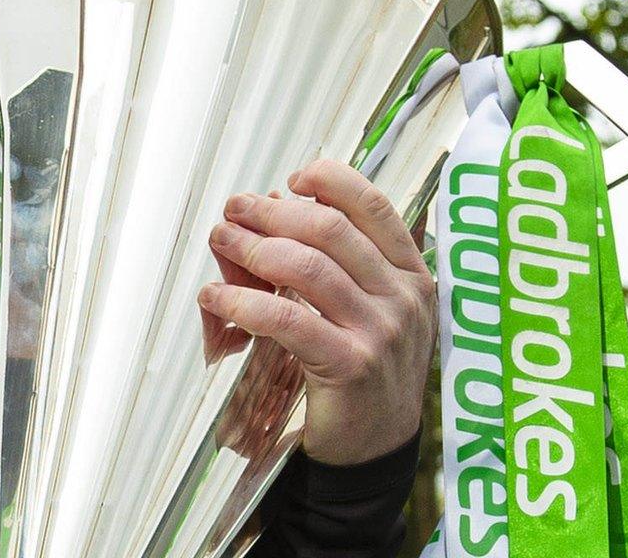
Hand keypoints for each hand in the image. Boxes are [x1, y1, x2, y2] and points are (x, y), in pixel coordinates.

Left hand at [196, 160, 435, 465]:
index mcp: (411, 274)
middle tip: (233, 213)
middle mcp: (403, 298)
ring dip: (250, 248)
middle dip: (270, 213)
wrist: (375, 446)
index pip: (374, 206)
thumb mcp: (365, 309)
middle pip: (328, 229)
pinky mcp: (351, 365)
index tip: (290, 180)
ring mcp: (381, 332)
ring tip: (221, 244)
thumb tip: (272, 209)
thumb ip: (334, 263)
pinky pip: (286, 318)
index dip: (329, 181)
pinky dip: (241, 300)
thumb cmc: (361, 367)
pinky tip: (216, 297)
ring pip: (305, 266)